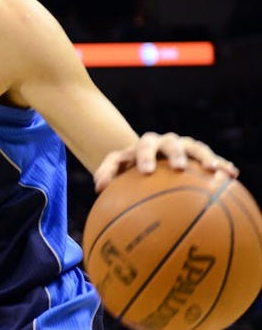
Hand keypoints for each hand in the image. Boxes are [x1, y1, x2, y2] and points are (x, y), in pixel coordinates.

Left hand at [94, 131, 238, 191]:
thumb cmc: (130, 167)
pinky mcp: (200, 156)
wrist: (148, 157)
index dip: (145, 156)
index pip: (144, 145)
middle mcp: (166, 142)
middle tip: (179, 168)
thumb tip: (98, 187)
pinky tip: (232, 174)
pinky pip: (213, 159)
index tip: (146, 171)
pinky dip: (221, 165)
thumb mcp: (117, 168)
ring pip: (196, 147)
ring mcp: (185, 147)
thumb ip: (106, 173)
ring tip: (212, 170)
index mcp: (145, 144)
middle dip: (176, 153)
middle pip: (172, 143)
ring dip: (204, 157)